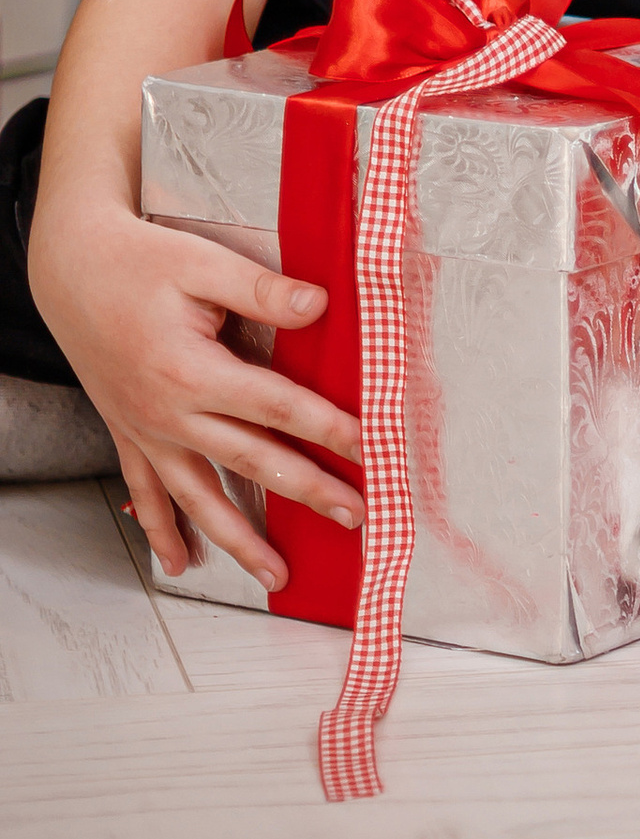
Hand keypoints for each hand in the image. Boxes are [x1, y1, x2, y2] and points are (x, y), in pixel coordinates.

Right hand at [30, 198, 364, 589]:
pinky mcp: (129, 435)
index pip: (275, 407)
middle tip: (353, 517)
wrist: (71, 271)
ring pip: (199, 498)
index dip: (326, 427)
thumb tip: (320, 307)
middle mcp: (168, 414)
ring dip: (240, 540)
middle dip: (307, 492)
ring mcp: (146, 431)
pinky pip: (147, 495)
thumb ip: (263, 290)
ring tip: (277, 576)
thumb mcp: (204, 264)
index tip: (368, 447)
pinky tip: (179, 563)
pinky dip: (163, 533)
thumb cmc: (139, 263)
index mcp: (192, 371)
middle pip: (250, 461)